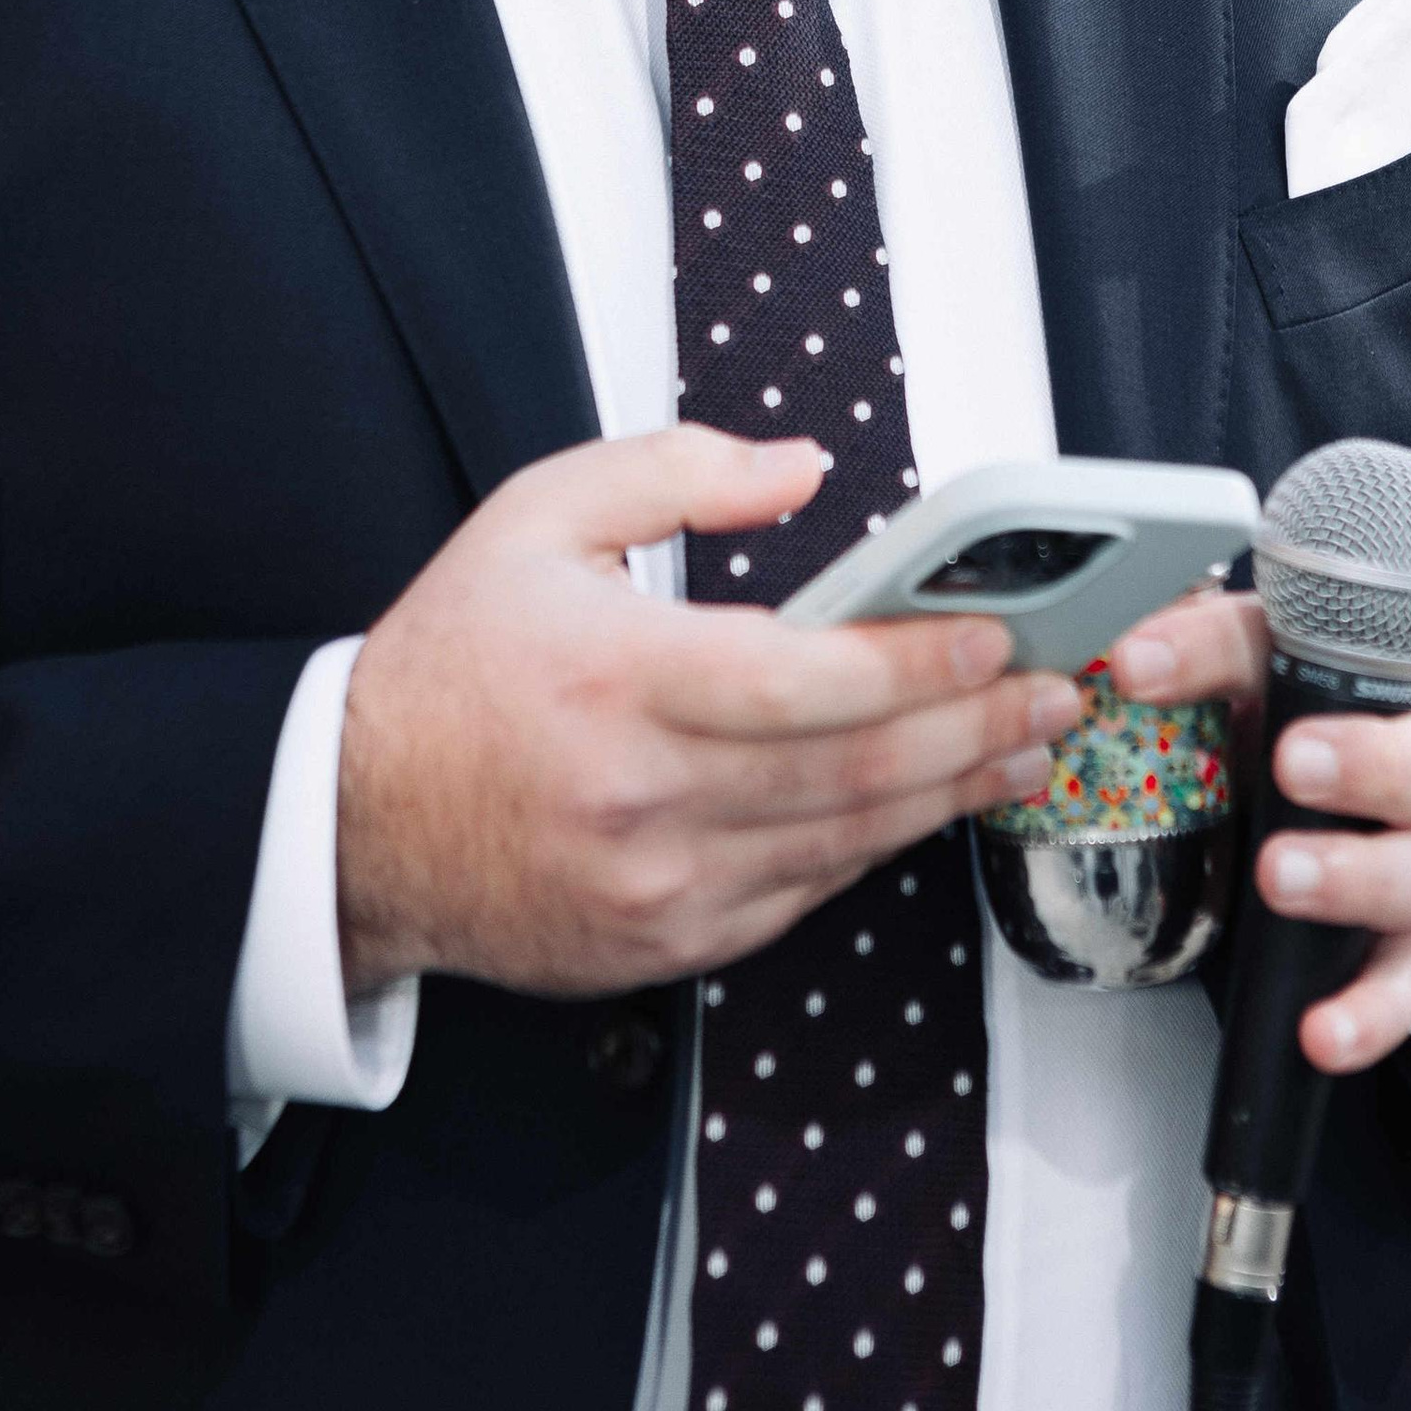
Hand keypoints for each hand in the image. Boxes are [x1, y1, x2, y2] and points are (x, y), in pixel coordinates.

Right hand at [337, 428, 1081, 997]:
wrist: (353, 820)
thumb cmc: (454, 664)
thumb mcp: (539, 516)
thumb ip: (676, 471)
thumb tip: (802, 468)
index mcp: (616, 676)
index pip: (805, 681)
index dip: (919, 662)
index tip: (1000, 634)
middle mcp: (640, 793)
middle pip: (852, 770)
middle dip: (976, 727)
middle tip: (1058, 690)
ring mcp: (655, 883)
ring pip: (845, 843)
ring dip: (952, 794)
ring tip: (1026, 745)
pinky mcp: (663, 942)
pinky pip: (802, 896)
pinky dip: (875, 849)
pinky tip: (928, 804)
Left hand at [1108, 594, 1410, 1070]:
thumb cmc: (1353, 724)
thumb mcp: (1285, 668)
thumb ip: (1213, 653)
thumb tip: (1127, 662)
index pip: (1344, 642)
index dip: (1248, 649)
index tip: (1160, 666)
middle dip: (1372, 765)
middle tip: (1288, 768)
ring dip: (1360, 879)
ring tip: (1280, 882)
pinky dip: (1374, 1011)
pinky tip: (1323, 1031)